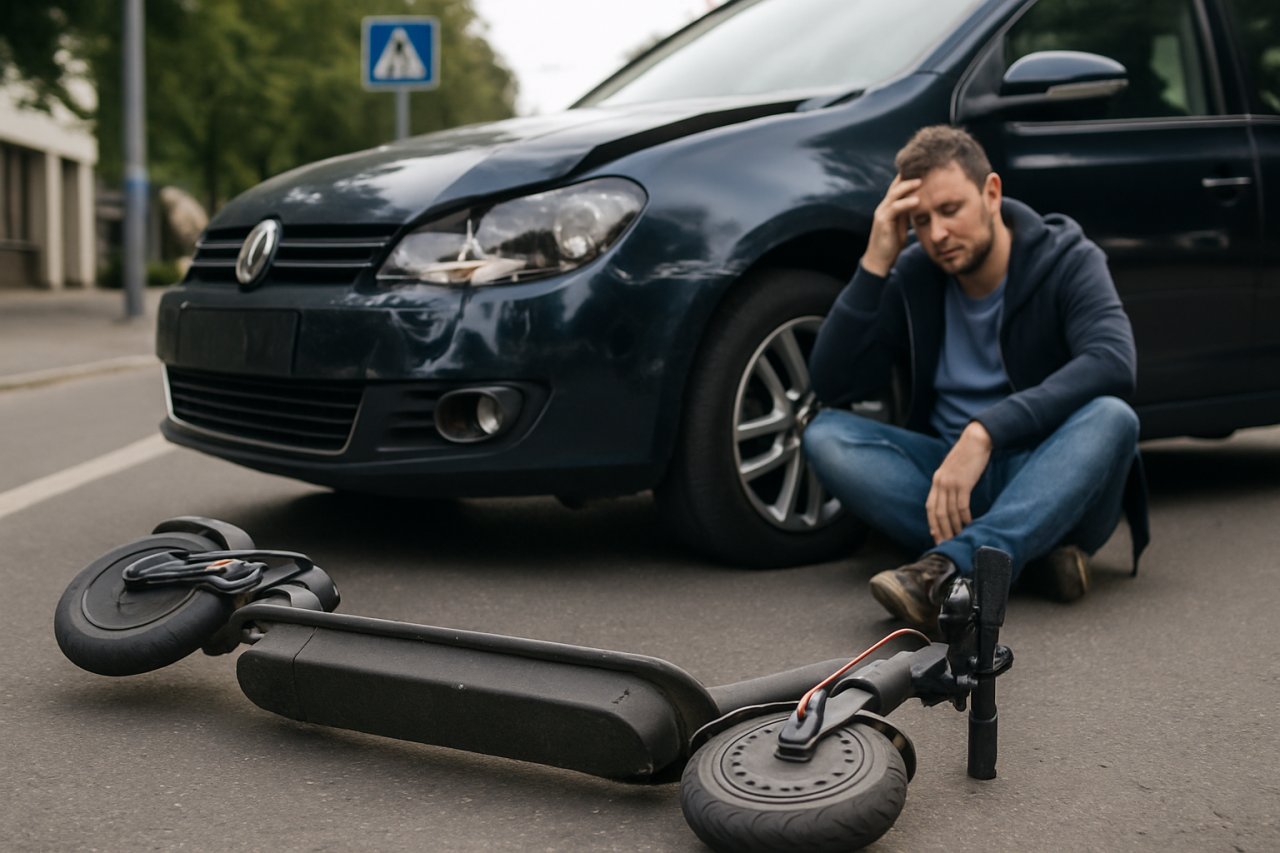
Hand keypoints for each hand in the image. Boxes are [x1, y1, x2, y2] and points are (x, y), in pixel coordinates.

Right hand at [861, 175, 920, 276]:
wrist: (879, 261)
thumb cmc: (891, 245)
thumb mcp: (901, 226)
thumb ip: (905, 214)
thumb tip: (917, 203)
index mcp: (887, 208)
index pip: (896, 188)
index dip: (906, 178)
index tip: (921, 171)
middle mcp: (882, 208)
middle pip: (894, 187)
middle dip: (907, 177)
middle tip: (922, 170)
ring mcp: (881, 214)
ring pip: (894, 195)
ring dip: (907, 187)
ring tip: (920, 181)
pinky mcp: (882, 222)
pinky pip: (894, 209)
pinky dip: (906, 203)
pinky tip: (916, 201)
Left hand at [926, 421, 992, 543]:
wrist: (976, 440)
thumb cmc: (967, 455)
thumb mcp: (952, 470)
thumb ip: (948, 483)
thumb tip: (949, 500)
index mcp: (936, 480)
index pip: (930, 506)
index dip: (932, 523)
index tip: (935, 536)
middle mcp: (940, 482)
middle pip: (937, 513)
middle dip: (942, 530)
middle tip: (947, 544)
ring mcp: (951, 483)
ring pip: (949, 511)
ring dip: (954, 527)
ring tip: (959, 538)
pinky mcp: (963, 482)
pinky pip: (961, 505)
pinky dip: (964, 518)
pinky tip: (969, 525)